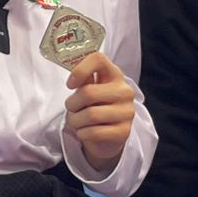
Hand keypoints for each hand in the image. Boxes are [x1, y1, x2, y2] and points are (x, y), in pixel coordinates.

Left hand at [64, 52, 134, 174]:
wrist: (107, 137)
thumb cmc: (95, 108)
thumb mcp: (89, 90)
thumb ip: (84, 80)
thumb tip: (74, 75)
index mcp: (115, 75)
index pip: (98, 59)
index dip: (80, 70)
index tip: (70, 84)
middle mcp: (124, 91)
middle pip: (88, 92)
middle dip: (71, 104)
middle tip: (71, 109)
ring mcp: (126, 112)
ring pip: (90, 115)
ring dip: (75, 121)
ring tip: (77, 122)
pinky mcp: (124, 132)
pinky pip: (94, 132)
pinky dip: (82, 134)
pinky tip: (85, 132)